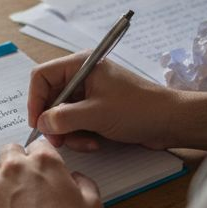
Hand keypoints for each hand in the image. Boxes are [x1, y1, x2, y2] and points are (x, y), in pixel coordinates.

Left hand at [0, 140, 103, 207]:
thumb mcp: (93, 206)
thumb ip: (84, 183)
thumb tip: (75, 178)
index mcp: (44, 161)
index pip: (39, 145)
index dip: (42, 158)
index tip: (42, 171)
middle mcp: (16, 166)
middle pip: (10, 151)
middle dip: (17, 162)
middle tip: (24, 184)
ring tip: (8, 199)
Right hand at [29, 52, 181, 150]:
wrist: (170, 121)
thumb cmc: (137, 109)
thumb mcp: (96, 114)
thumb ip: (63, 118)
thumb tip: (41, 124)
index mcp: (81, 65)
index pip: (42, 76)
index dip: (35, 100)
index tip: (37, 123)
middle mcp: (83, 76)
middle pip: (50, 97)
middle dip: (54, 121)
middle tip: (59, 140)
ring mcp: (91, 94)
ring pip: (62, 114)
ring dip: (70, 132)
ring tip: (87, 142)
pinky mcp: (98, 110)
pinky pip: (77, 122)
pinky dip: (81, 135)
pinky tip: (96, 142)